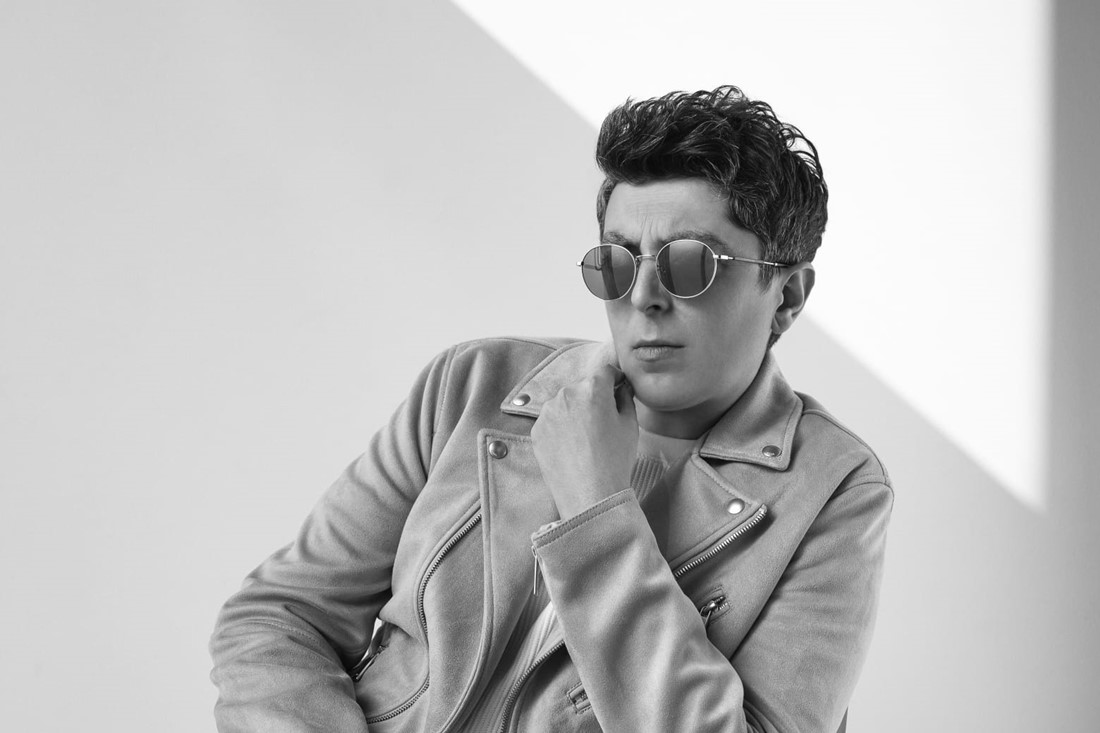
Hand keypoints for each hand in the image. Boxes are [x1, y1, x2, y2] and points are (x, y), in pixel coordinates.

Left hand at [530, 363, 637, 521]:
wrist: (590, 495)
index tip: (618, 389)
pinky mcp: (536, 430)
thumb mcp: (630, 425)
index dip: (614, 379)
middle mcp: (565, 394)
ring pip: (565, 403)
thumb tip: (621, 388)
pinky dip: (561, 427)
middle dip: (593, 397)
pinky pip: (552, 420)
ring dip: (575, 411)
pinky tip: (572, 446)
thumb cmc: (615, 460)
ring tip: (586, 438)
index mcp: (592, 388)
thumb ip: (625, 398)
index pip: (605, 371)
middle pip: (583, 387)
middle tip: (603, 421)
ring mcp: (547, 412)